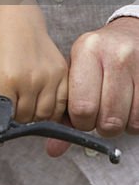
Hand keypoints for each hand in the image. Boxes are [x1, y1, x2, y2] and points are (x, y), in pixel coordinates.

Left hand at [0, 5, 67, 122]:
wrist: (20, 20)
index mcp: (9, 79)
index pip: (9, 115)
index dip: (6, 117)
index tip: (5, 115)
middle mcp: (31, 80)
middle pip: (28, 117)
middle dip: (21, 118)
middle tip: (17, 111)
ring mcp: (49, 77)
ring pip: (47, 114)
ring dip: (37, 116)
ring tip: (30, 109)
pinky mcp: (62, 73)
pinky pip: (62, 103)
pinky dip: (55, 110)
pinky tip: (45, 105)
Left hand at [47, 16, 138, 156]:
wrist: (129, 35)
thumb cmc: (96, 58)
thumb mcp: (75, 72)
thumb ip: (63, 111)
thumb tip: (53, 150)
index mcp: (88, 50)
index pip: (82, 107)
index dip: (80, 122)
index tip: (80, 115)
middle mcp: (116, 56)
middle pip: (108, 119)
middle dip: (101, 126)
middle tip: (99, 114)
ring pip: (129, 123)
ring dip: (120, 125)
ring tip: (114, 107)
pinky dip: (134, 122)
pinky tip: (128, 106)